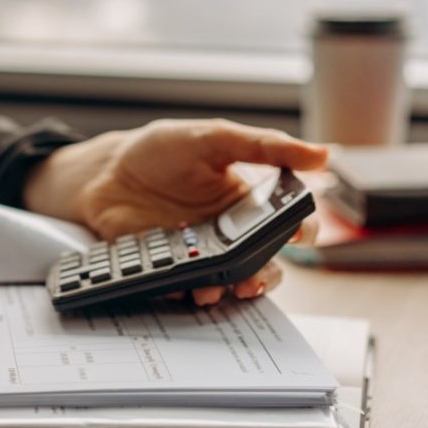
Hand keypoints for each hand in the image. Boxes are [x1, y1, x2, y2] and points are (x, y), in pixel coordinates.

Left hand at [24, 119, 327, 304]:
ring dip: (228, 289)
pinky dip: (186, 290)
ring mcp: (199, 252)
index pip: (290, 222)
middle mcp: (229, 231)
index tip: (296, 235)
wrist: (105, 172)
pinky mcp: (168, 266)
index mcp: (249, 201)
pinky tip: (182, 285)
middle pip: (264, 262)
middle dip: (265, 274)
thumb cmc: (161, 150)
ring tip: (218, 288)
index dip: (301, 232)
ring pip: (229, 281)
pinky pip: (185, 286)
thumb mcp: (213, 137)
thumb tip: (322, 153)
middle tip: (254, 276)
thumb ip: (263, 146)